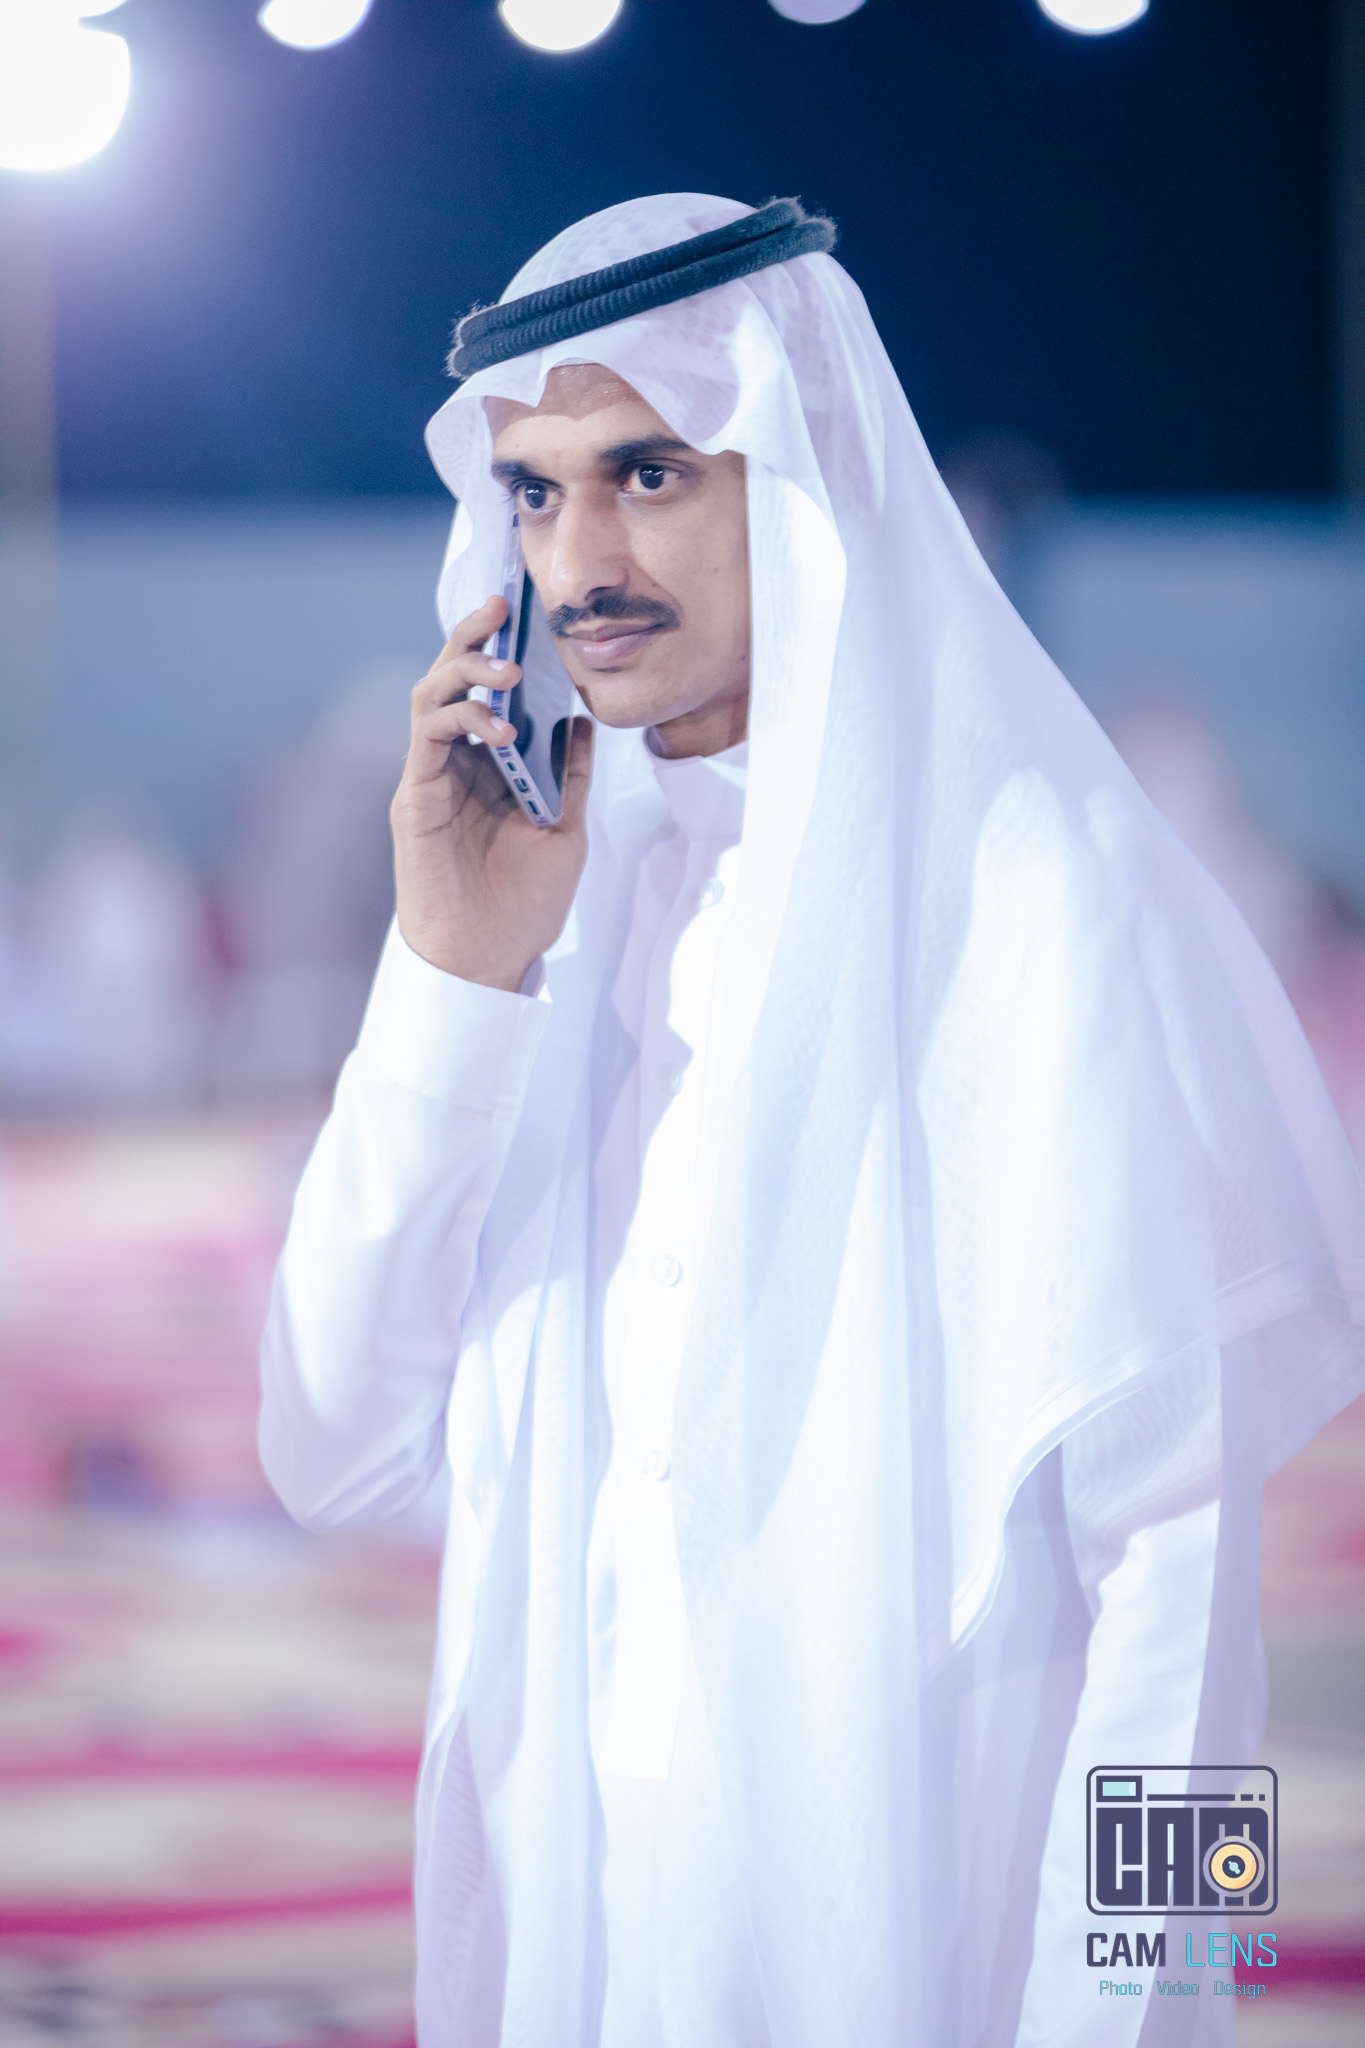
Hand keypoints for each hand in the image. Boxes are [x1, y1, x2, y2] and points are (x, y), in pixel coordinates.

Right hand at [391, 593, 592, 991]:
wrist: (490, 959)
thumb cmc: (523, 905)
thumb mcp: (566, 831)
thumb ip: (571, 776)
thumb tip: (584, 721)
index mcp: (488, 768)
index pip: (488, 692)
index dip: (500, 649)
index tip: (524, 614)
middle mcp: (455, 764)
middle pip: (451, 680)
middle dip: (473, 636)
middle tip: (502, 607)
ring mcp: (431, 777)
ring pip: (431, 696)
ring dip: (466, 669)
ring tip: (508, 669)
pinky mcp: (415, 797)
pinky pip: (426, 736)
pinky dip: (460, 717)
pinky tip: (497, 725)